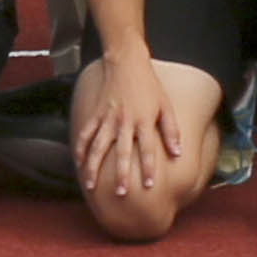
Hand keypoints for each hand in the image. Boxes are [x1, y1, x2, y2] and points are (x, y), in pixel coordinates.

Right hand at [72, 50, 181, 196]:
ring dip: (94, 167)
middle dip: (120, 174)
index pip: (147, 149)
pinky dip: (80, 149)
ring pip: (98, 147)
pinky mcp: (96, 114)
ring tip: (90, 186)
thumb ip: (171, 130)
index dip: (148, 167)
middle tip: (119, 193)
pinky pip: (86, 134)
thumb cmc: (149, 86)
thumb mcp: (166, 106)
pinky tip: (78, 164)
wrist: (127, 63)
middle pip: (122, 152)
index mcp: (144, 120)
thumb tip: (177, 153)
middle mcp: (124, 121)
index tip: (148, 186)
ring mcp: (108, 118)